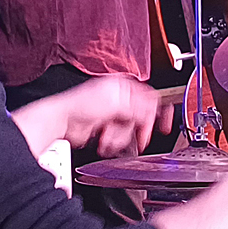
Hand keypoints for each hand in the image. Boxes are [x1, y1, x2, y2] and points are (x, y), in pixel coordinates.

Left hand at [10, 76, 161, 159]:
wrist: (63, 121)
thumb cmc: (81, 105)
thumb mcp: (116, 102)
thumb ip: (137, 107)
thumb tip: (152, 113)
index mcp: (122, 87)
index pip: (149, 98)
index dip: (158, 111)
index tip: (164, 123)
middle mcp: (118, 99)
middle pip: (141, 117)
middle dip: (137, 129)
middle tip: (141, 137)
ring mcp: (112, 115)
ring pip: (129, 130)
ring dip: (120, 137)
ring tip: (108, 135)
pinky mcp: (106, 129)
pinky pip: (118, 138)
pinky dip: (112, 141)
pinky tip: (103, 139)